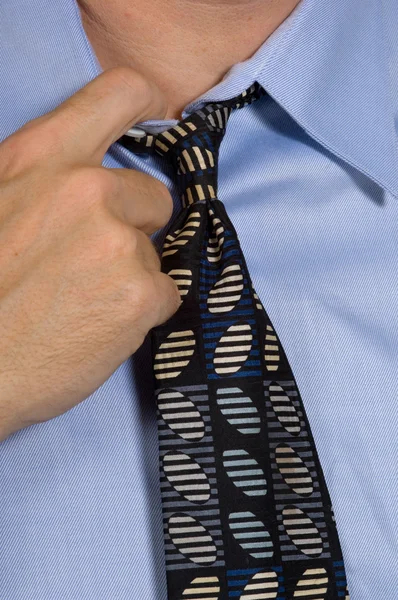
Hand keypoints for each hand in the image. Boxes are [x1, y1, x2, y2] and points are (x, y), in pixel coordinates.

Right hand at [0, 67, 180, 440]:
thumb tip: (89, 177)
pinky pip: (165, 294)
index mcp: (44, 157)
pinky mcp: (140, 294)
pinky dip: (141, 311)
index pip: (121, 94)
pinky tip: (99, 326)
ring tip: (82, 301)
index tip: (155, 119)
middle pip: (154, 195)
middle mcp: (87, 189)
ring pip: (155, 253)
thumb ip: (45, 180)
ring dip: (131, 275)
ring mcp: (118, 242)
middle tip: (93, 259)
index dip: (145, 105)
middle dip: (134, 226)